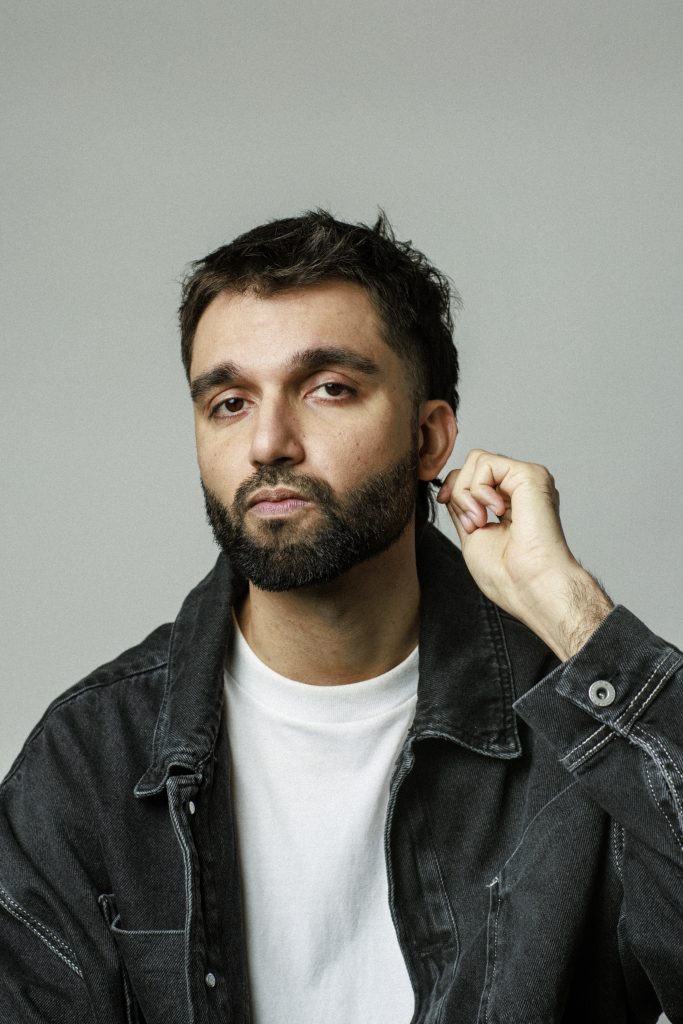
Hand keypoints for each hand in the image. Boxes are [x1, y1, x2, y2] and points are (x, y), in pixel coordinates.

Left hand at [437, 450, 613, 659]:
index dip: (454, 488)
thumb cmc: (507, 574)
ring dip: (467, 493)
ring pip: (477, 459)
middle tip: (473, 525)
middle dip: (459, 493)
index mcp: (511, 501)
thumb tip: (451, 485)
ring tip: (481, 522)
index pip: (474, 475)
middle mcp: (521, 487)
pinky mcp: (530, 475)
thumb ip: (463, 506)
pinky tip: (493, 512)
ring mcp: (527, 478)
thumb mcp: (472, 533)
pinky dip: (477, 489)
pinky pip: (485, 462)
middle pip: (473, 463)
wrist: (530, 586)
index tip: (450, 507)